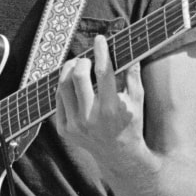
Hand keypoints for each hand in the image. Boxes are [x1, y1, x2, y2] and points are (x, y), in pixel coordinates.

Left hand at [55, 34, 145, 167]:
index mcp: (111, 108)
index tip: (100, 39)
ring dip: (68, 70)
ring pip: (63, 86)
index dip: (101, 52)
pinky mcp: (64, 130)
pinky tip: (71, 82)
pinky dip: (63, 87)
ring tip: (76, 66)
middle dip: (82, 61)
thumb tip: (131, 49)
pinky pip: (58, 100)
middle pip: (78, 76)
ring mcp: (75, 125)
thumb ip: (134, 74)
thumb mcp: (137, 100)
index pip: (103, 72)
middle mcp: (91, 117)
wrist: (118, 156)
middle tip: (86, 58)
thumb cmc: (131, 124)